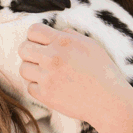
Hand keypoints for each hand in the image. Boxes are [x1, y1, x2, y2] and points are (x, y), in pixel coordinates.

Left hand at [18, 23, 132, 132]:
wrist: (110, 102)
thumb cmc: (104, 72)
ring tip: (47, 73)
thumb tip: (58, 32)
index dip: (35, 36)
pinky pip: (30, 87)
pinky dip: (38, 87)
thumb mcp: (92, 46)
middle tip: (40, 59)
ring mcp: (48, 77)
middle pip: (23, 49)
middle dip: (30, 52)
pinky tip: (52, 86)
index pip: (33, 31)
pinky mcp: (46, 95)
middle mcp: (53, 57)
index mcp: (64, 42)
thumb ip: (72, 36)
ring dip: (33, 70)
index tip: (41, 43)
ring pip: (23, 68)